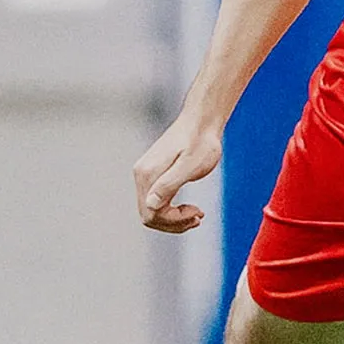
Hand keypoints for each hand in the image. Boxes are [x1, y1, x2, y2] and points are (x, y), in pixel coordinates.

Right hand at [133, 112, 222, 233]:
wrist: (202, 121)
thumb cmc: (201, 141)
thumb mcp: (190, 166)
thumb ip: (169, 185)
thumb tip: (151, 205)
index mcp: (148, 175)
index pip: (151, 213)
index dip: (173, 221)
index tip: (196, 213)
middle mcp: (141, 175)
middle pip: (149, 215)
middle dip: (174, 223)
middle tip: (198, 217)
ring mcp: (146, 174)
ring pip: (153, 210)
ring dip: (174, 218)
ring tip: (197, 214)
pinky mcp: (154, 173)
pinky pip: (157, 201)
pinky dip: (172, 209)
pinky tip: (189, 208)